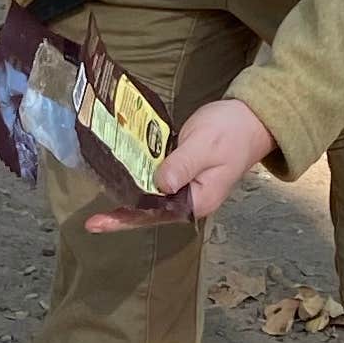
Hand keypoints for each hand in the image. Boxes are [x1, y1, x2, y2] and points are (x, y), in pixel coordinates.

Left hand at [85, 92, 274, 232]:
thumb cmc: (231, 131)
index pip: (156, 215)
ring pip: (152, 200)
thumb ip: (182, 165)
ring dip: (127, 201)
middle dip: (122, 216)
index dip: (128, 219)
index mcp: (198, 200)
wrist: (251, 119)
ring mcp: (187, 188)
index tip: (101, 223)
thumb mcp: (204, 146)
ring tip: (99, 209)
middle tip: (92, 223)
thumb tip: (160, 184)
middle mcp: (190, 200)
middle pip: (151, 213)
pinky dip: (138, 183)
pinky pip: (156, 183)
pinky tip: (119, 181)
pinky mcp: (183, 174)